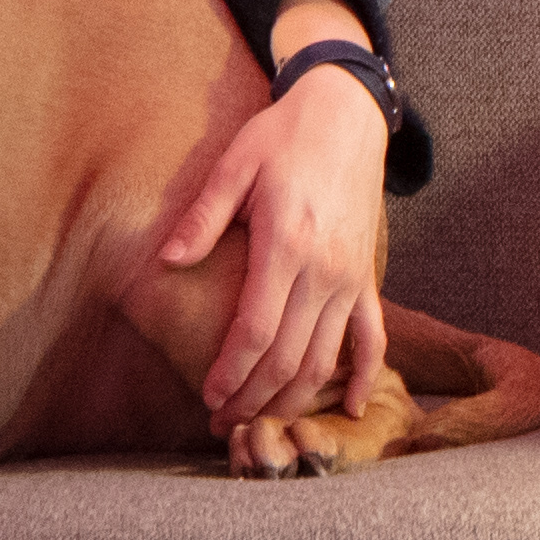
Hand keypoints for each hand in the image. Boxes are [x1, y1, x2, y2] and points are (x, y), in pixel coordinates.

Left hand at [160, 53, 394, 427]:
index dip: (232, 372)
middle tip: (223, 425)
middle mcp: (325, 271)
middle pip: (289, 357)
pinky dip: (362, 376)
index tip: (208, 398)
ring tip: (261, 422)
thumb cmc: (283, 137)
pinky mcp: (368, 276)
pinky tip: (345, 407)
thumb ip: (202, 218)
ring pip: (325, 358)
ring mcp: (352, 278)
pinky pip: (372, 336)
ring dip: (293, 398)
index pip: (256, 330)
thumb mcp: (235, 165)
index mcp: (287, 245)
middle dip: (254, 399)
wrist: (347, 114)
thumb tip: (167, 261)